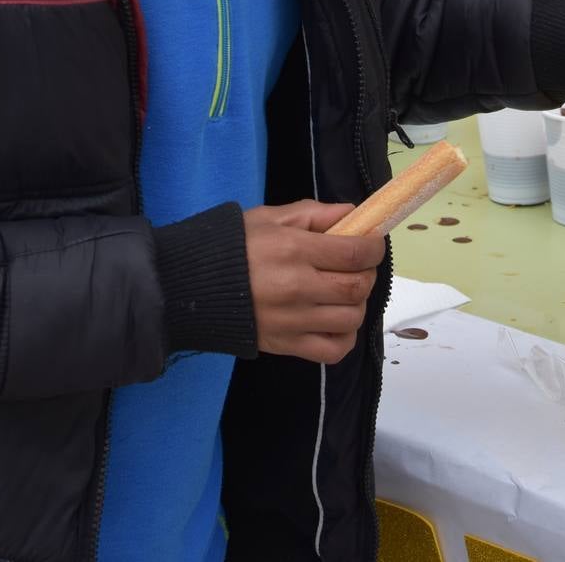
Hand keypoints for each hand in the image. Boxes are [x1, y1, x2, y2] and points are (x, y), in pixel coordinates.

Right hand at [243, 201, 383, 364]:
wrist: (192, 286)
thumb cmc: (232, 246)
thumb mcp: (269, 218)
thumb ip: (313, 214)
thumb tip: (352, 214)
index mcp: (293, 250)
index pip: (354, 253)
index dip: (373, 248)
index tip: (371, 243)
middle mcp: (297, 287)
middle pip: (357, 287)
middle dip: (367, 274)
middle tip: (356, 267)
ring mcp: (292, 320)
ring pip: (351, 319)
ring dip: (356, 304)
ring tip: (343, 293)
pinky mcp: (286, 345)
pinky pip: (334, 350)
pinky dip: (345, 337)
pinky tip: (335, 321)